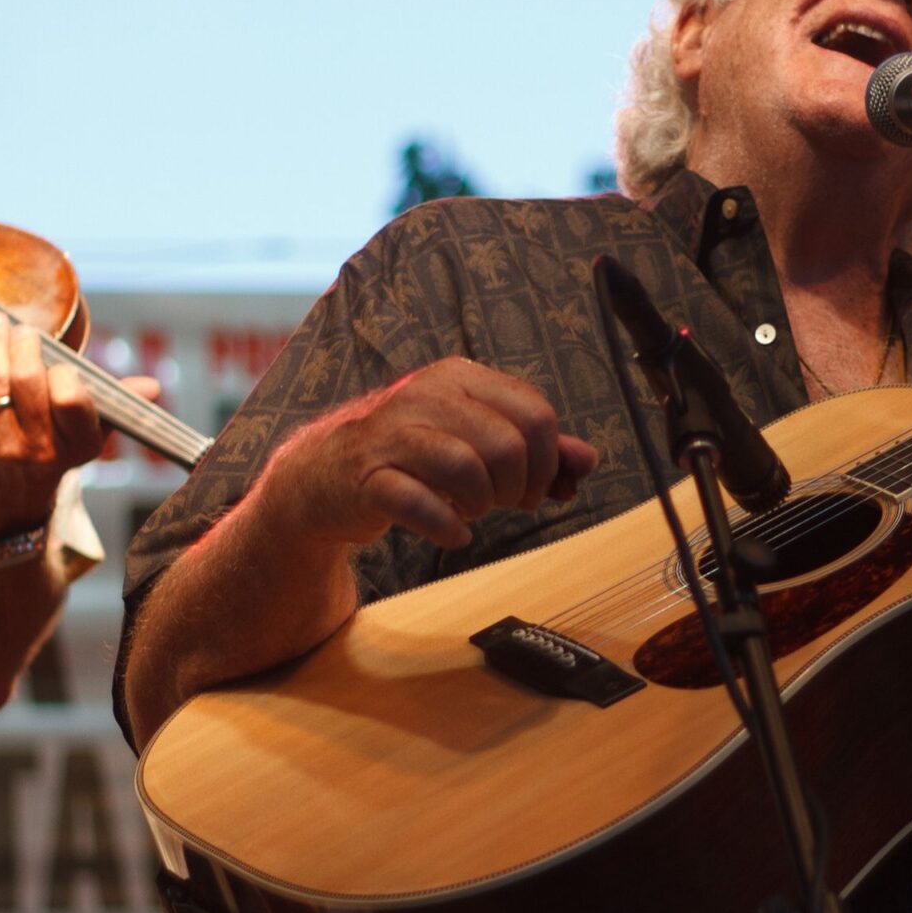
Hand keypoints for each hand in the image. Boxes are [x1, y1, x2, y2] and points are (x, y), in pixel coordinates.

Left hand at [0, 310, 157, 535]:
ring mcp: (1, 449)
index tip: (60, 364)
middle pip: (27, 381)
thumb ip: (116, 404)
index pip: (72, 398)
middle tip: (21, 329)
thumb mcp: (88, 435)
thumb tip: (152, 387)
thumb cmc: (51, 455)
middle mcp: (41, 449)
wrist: (6, 507)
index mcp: (79, 444)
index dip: (64, 373)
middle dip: (22, 344)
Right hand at [246, 357, 598, 554]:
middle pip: (508, 443)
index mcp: (459, 378)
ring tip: (471, 512)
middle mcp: (426, 395)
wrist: (324, 478)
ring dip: (481, 504)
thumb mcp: (475, 442)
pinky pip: (419, 502)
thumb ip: (535, 449)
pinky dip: (446, 526)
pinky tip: (452, 534)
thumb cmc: (411, 458)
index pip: (535, 412)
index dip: (548, 461)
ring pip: (467, 467)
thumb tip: (588, 460)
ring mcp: (392, 434)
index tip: (535, 489)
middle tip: (501, 504)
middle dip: (518, 486)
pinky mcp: (366, 476)